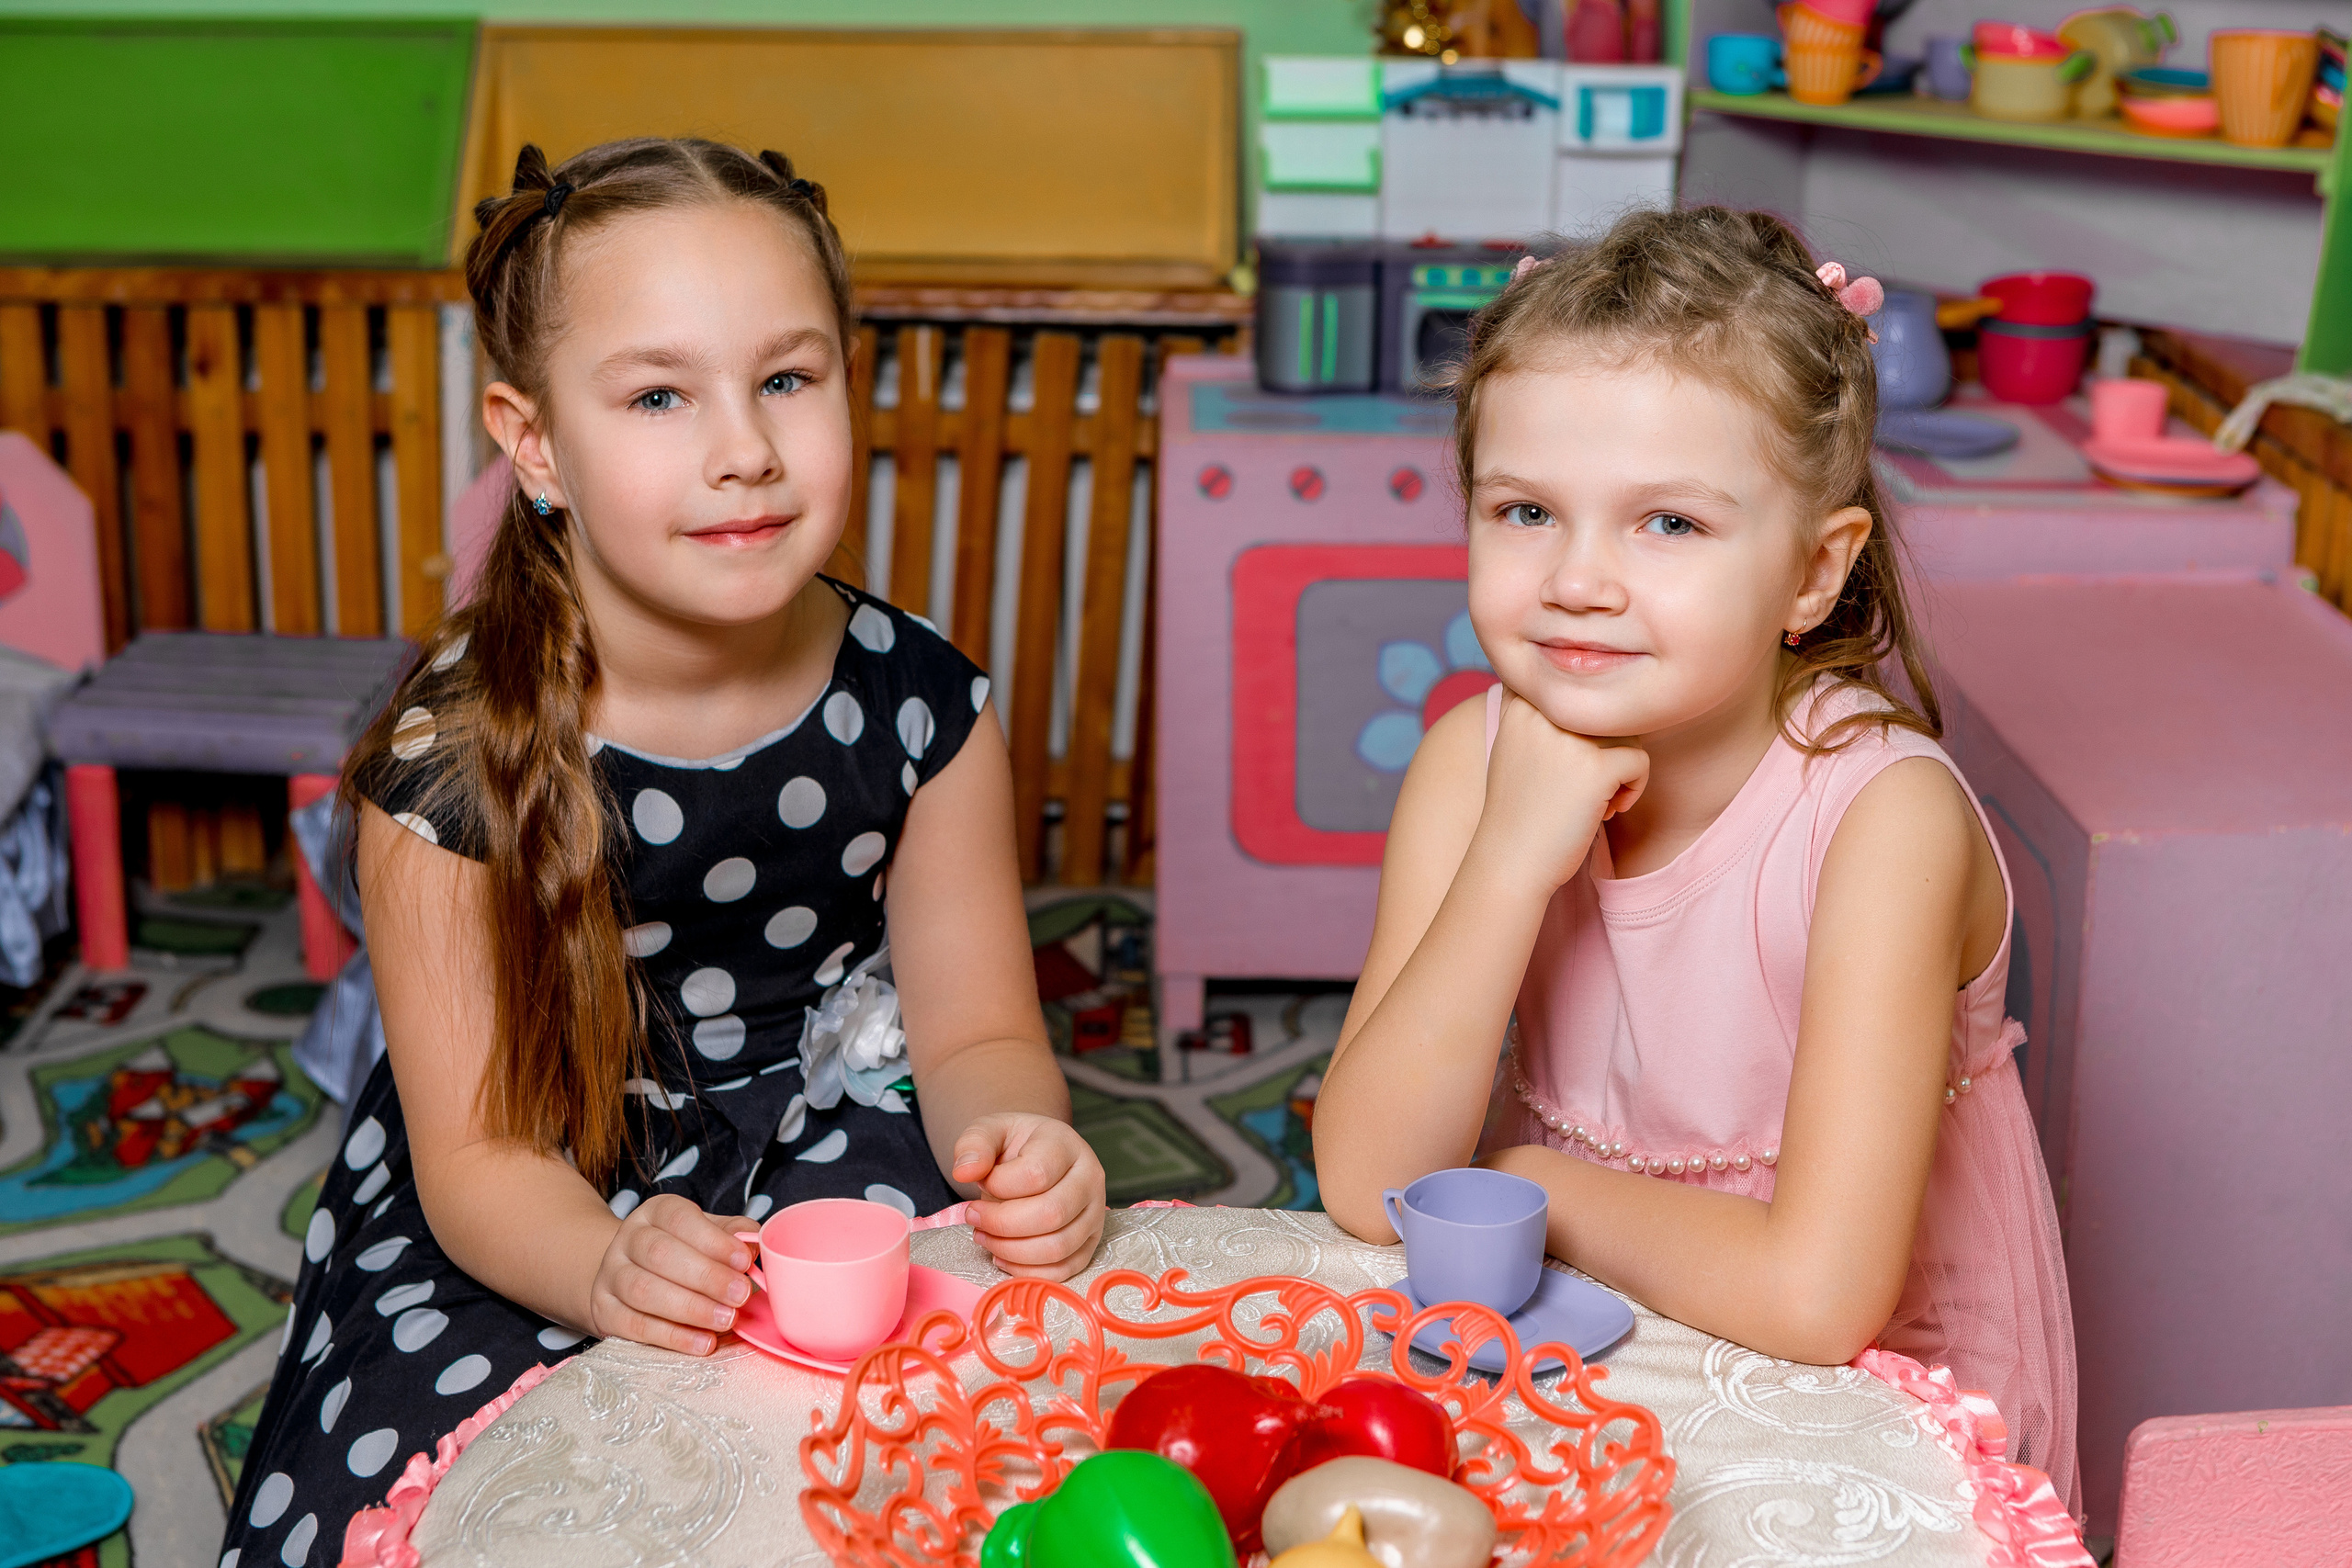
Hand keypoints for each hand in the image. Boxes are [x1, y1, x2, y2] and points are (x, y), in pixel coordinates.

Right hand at [585, 1194, 755, 1354]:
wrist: (629, 1275)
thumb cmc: (683, 1253)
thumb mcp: (706, 1234)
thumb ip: (732, 1235)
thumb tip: (755, 1243)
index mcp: (655, 1213)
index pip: (679, 1218)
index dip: (713, 1240)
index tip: (744, 1261)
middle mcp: (627, 1239)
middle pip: (660, 1254)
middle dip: (706, 1277)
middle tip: (741, 1295)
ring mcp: (610, 1275)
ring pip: (644, 1290)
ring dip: (690, 1308)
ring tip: (727, 1320)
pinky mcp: (604, 1311)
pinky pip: (635, 1326)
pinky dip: (672, 1337)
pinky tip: (703, 1342)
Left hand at [951, 1114, 1106, 1280]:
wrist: (1035, 1158)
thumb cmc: (1013, 1147)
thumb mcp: (989, 1132)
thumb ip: (974, 1144)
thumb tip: (965, 1172)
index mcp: (1066, 1144)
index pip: (1036, 1174)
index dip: (998, 1185)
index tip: (980, 1181)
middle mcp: (1090, 1178)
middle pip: (1051, 1214)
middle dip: (1001, 1224)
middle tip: (974, 1217)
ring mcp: (1095, 1213)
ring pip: (1058, 1247)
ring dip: (1011, 1250)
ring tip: (984, 1236)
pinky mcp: (1090, 1242)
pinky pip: (1063, 1269)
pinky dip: (1027, 1271)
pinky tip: (1001, 1255)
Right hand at [1475, 689, 1649, 891]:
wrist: (1511, 862)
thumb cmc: (1520, 809)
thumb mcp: (1513, 745)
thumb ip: (1539, 712)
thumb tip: (1585, 678)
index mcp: (1523, 702)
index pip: (1579, 687)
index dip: (1587, 724)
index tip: (1572, 761)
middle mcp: (1544, 711)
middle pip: (1608, 709)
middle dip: (1608, 747)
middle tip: (1585, 785)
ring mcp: (1570, 738)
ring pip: (1628, 731)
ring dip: (1623, 766)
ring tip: (1599, 798)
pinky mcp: (1595, 767)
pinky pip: (1640, 760)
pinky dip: (1634, 788)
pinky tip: (1610, 811)